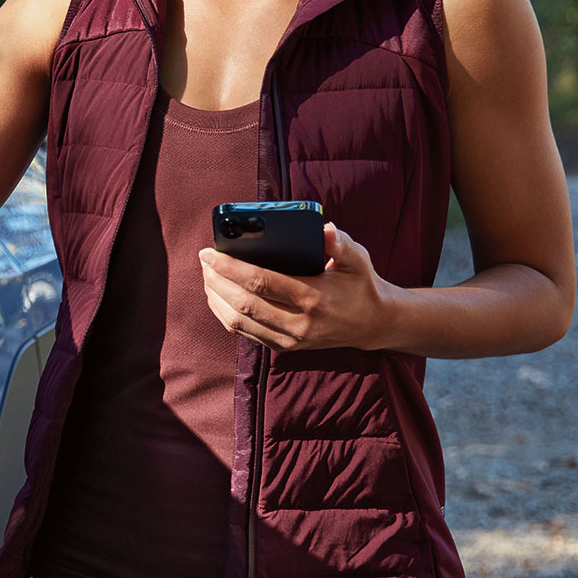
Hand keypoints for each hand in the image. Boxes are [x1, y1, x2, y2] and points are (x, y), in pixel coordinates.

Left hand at [198, 223, 398, 351]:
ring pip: (239, 321)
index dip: (230, 267)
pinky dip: (224, 313)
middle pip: (243, 303)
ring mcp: (290, 340)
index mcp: (314, 298)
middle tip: (203, 260)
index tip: (209, 252)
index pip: (261, 282)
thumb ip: (341, 243)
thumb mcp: (358, 259)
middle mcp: (299, 324)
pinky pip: (244, 333)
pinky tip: (217, 295)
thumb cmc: (360, 284)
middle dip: (216, 280)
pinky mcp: (284, 347)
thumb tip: (324, 229)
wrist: (373, 324)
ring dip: (215, 297)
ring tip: (207, 274)